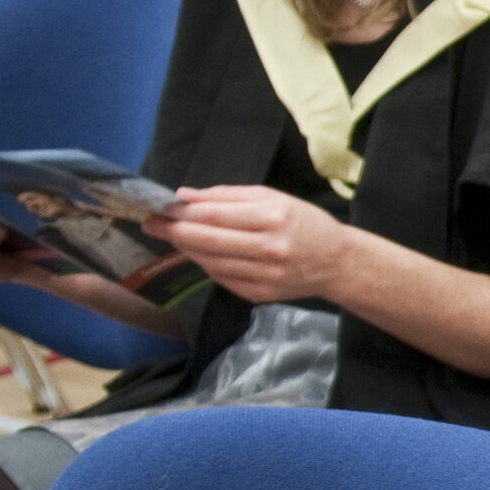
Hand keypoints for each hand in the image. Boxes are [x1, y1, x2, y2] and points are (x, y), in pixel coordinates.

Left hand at [147, 184, 350, 304]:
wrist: (337, 262)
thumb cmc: (303, 223)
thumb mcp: (272, 198)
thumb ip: (227, 196)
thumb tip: (185, 196)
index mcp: (273, 217)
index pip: (213, 216)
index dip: (181, 213)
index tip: (160, 209)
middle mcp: (269, 248)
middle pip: (206, 240)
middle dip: (173, 231)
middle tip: (152, 224)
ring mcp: (265, 275)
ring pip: (209, 262)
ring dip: (186, 249)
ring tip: (175, 237)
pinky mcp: (260, 294)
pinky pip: (221, 278)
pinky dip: (207, 265)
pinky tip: (204, 254)